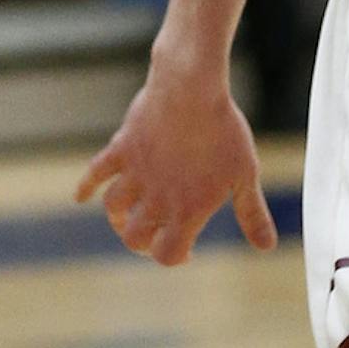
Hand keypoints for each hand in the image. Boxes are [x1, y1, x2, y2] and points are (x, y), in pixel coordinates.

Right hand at [76, 57, 277, 265]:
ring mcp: (134, 174)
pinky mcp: (121, 149)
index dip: (174, 258)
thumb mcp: (245, 174)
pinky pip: (95, 173)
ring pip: (114, 209)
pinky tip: (81, 196)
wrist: (191, 89)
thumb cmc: (224, 131)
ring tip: (127, 218)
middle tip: (154, 235)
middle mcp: (155, 198)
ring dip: (118, 219)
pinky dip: (85, 187)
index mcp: (185, 210)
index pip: (167, 255)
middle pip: (135, 237)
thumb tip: (267, 247)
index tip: (185, 249)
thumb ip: (252, 214)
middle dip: (142, 242)